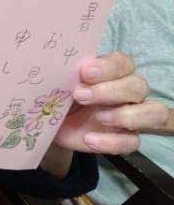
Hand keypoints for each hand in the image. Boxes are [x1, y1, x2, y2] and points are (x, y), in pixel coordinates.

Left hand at [54, 52, 168, 153]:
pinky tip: (89, 139)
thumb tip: (63, 68)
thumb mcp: (60, 83)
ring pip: (153, 112)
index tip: (85, 72)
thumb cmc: (59, 95)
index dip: (108, 67)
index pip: (124, 63)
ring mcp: (132, 115)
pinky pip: (132, 141)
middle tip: (80, 95)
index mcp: (113, 72)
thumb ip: (67, 74)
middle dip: (111, 91)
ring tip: (98, 117)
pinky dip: (111, 141)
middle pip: (138, 86)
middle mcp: (128, 91)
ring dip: (125, 115)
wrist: (50, 122)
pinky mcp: (126, 138)